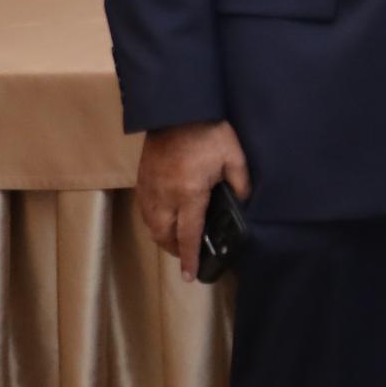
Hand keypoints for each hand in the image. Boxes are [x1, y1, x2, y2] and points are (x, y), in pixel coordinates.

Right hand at [135, 120, 246, 282]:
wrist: (176, 111)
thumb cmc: (209, 133)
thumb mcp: (234, 158)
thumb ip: (241, 184)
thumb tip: (244, 203)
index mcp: (189, 193)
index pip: (188, 234)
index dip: (189, 257)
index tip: (190, 276)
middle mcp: (165, 196)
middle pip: (164, 235)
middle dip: (175, 250)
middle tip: (188, 256)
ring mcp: (150, 188)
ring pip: (150, 225)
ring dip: (163, 238)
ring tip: (177, 242)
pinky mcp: (141, 180)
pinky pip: (144, 211)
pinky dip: (153, 222)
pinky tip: (164, 221)